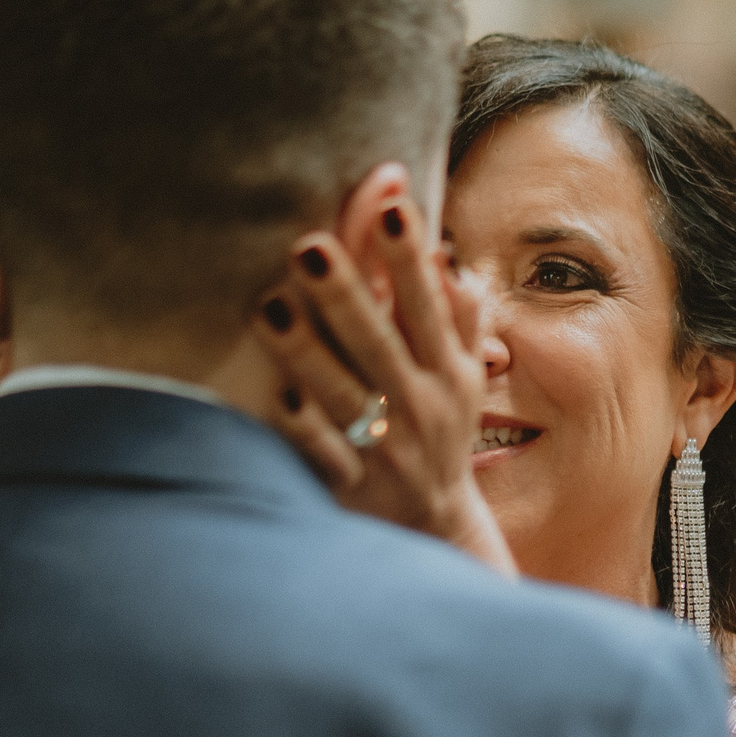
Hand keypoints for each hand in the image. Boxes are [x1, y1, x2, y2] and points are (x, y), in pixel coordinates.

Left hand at [252, 201, 514, 574]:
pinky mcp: (353, 487)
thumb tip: (444, 252)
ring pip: (344, 396)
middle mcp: (420, 406)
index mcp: (448, 372)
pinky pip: (325, 455)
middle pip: (379, 343)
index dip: (409, 259)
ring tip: (270, 307)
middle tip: (308, 246)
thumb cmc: (443, 433)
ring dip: (308, 353)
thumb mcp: (466, 377)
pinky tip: (279, 399)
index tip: (393, 207)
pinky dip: (305, 429)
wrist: (436, 529)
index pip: (428, 306)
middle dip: (347, 294)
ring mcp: (387, 449)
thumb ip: (460, 315)